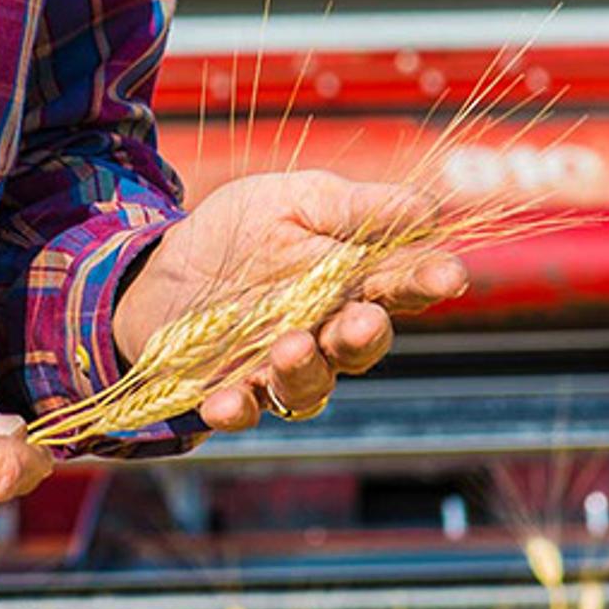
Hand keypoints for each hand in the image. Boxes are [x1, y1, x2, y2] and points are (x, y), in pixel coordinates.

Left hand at [107, 171, 470, 430]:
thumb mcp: (296, 200)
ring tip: (290, 347)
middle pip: (362, 345)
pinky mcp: (232, 389)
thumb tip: (428, 209)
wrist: (161, 266)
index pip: (401, 284)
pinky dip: (237, 408)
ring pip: (309, 385)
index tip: (448, 275)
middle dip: (365, 336)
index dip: (427, 281)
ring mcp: (280, 367)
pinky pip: (243, 408)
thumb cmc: (242, 231)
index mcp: (352, 280)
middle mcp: (326, 331)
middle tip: (363, 321)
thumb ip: (356, 208)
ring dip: (303, 371)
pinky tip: (226, 400)